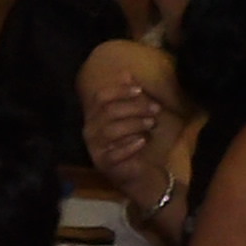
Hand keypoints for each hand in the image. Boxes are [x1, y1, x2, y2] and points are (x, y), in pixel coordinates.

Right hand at [78, 80, 168, 198]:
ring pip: (111, 130)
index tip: (140, 89)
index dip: (119, 91)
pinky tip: (142, 141)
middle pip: (108, 111)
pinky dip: (129, 146)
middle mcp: (90, 130)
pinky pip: (114, 153)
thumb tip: (127, 73)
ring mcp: (94, 148)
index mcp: (94, 116)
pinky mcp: (103, 163)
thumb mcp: (132, 116)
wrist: (134, 172)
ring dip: (134, 124)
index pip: (101, 98)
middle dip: (134, 107)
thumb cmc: (131, 140)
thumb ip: (127, 97)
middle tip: (156, 108)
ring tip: (152, 123)